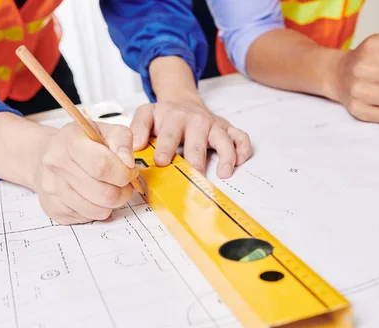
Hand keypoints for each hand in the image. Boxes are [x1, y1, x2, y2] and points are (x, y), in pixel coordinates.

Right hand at [32, 121, 137, 224]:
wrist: (45, 155)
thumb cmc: (80, 143)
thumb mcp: (104, 129)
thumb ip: (122, 141)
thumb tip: (128, 164)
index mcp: (70, 141)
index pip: (102, 165)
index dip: (123, 173)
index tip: (129, 172)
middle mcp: (57, 165)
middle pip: (105, 193)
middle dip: (123, 192)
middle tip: (124, 184)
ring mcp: (53, 189)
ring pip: (99, 210)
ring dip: (112, 203)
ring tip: (109, 188)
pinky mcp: (55, 209)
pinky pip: (89, 218)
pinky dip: (97, 209)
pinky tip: (93, 195)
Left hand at [130, 96, 251, 178]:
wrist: (182, 100)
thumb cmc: (164, 115)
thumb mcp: (146, 114)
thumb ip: (138, 128)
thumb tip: (135, 146)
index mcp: (174, 118)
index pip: (170, 135)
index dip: (166, 148)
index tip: (162, 162)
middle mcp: (196, 120)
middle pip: (198, 142)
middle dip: (196, 159)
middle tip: (194, 176)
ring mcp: (214, 125)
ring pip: (224, 140)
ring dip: (225, 156)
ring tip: (223, 174)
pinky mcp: (226, 129)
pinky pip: (241, 138)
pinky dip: (243, 150)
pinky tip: (238, 163)